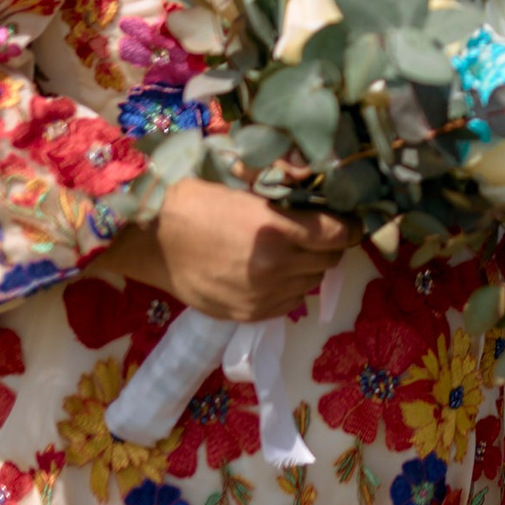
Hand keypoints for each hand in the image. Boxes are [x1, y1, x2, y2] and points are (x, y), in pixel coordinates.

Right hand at [123, 177, 356, 319]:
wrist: (154, 241)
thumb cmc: (197, 204)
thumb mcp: (246, 189)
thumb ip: (284, 199)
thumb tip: (316, 193)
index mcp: (277, 229)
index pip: (336, 233)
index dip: (348, 227)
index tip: (349, 222)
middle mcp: (277, 266)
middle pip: (329, 259)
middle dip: (330, 246)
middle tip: (320, 234)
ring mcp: (264, 295)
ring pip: (312, 282)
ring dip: (310, 267)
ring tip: (294, 253)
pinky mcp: (250, 314)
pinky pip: (291, 302)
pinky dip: (292, 287)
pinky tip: (277, 273)